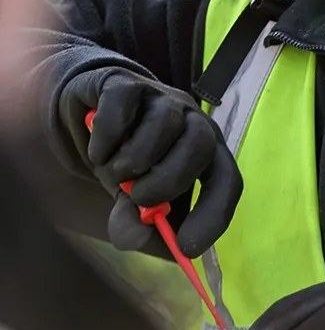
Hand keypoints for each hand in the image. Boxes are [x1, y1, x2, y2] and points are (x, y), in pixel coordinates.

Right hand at [58, 66, 242, 256]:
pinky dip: (106, 137)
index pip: (228, 180)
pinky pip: (123, 107)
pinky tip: (99, 152)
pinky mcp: (126, 84)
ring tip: (115, 173)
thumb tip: (134, 237)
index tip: (186, 245)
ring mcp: (162, 98)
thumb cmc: (128, 164)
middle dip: (168, 181)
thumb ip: (137, 221)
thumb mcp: (133, 200)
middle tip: (138, 198)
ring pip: (163, 124)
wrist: (91, 116)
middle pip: (200, 145)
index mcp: (207, 153)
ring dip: (134, 159)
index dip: (213, 214)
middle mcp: (193, 120)